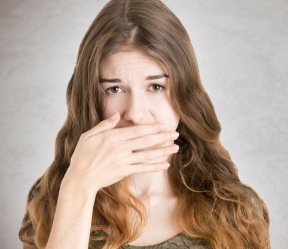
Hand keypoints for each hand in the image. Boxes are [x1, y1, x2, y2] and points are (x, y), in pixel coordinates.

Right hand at [61, 112, 178, 195]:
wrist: (80, 179)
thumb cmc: (82, 156)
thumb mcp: (88, 136)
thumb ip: (104, 125)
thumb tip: (116, 115)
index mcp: (112, 137)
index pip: (136, 131)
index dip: (151, 128)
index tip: (163, 125)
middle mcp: (120, 148)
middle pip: (145, 141)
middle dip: (162, 137)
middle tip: (175, 134)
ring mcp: (123, 161)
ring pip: (147, 155)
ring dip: (163, 151)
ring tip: (175, 148)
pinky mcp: (125, 172)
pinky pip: (143, 168)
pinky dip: (155, 167)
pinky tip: (165, 165)